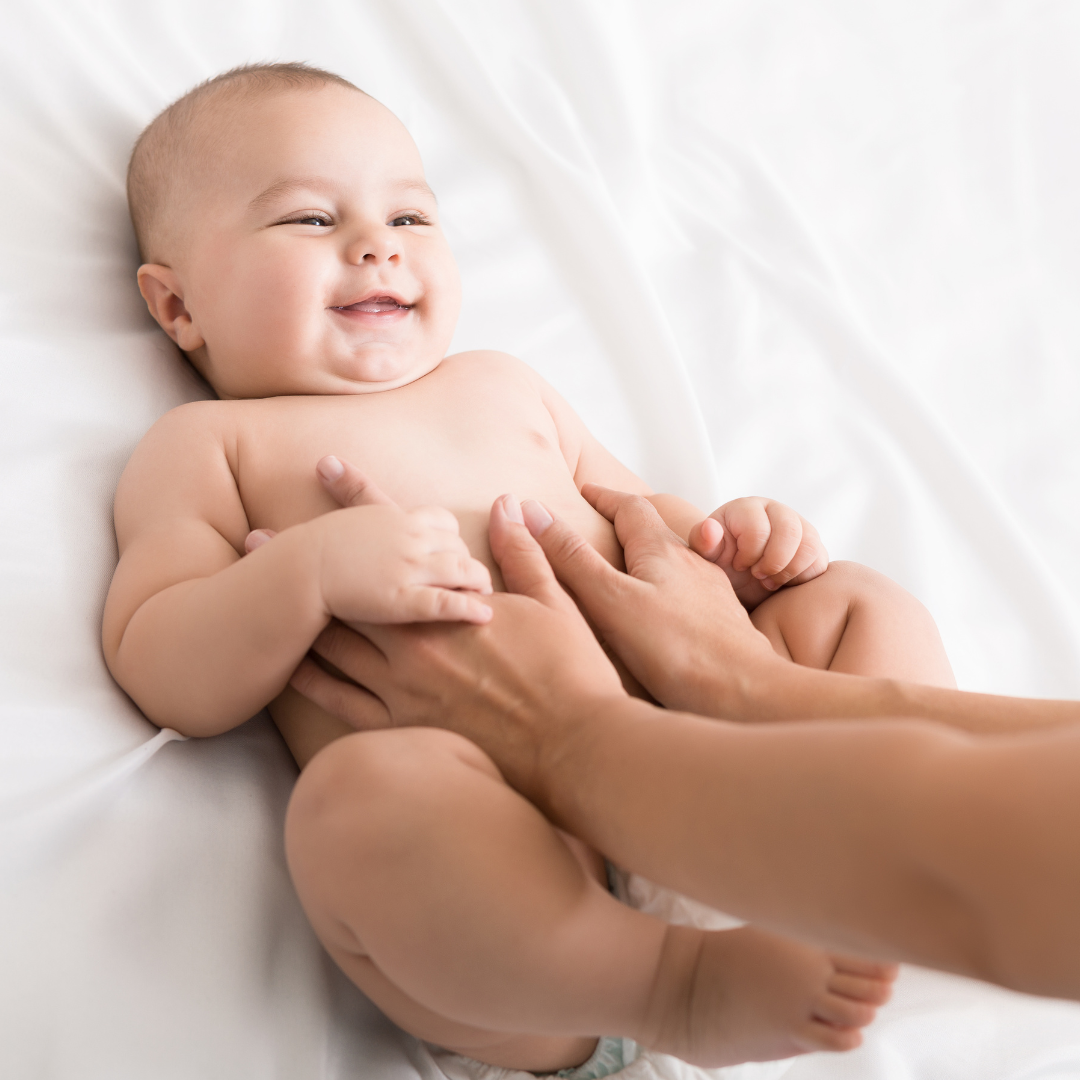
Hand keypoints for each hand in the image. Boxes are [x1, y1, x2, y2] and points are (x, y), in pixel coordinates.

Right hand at [247, 456, 492, 625]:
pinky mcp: (404, 599)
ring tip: (486, 597)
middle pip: (457, 546)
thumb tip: (326, 461)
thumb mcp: (342, 516)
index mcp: (398, 518)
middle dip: (467, 562)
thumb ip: (351, 498)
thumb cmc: (313, 546)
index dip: (451, 538)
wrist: (298, 569)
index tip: (453, 552)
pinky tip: (484, 615)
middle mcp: (411, 539)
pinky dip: (470, 607)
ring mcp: (410, 568)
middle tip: (476, 580)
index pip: (443, 521)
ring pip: (461, 570)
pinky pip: (447, 602)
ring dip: (478, 582)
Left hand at [289, 492, 626, 797]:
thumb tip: (510, 502)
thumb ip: (524, 552)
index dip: (360, 498)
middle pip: (345, 590)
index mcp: (447, 604)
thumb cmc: (570, 673)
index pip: (397, 536)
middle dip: (304, 560)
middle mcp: (414, 640)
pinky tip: (286, 668)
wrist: (572, 745)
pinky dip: (311, 682)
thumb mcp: (554, 603)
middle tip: (259, 540)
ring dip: (294, 617)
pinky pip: (341, 703)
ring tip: (257, 598)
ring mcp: (402, 687)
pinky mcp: (401, 727)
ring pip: (334, 645)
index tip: (327, 467)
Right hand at [515, 484, 785, 718]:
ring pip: (675, 564)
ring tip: (624, 572)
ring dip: (648, 560)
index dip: (604, 496)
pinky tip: (659, 617)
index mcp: (661, 550)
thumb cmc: (675, 649)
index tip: (585, 490)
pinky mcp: (721, 625)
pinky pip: (689, 595)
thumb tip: (531, 511)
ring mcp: (710, 594)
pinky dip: (667, 592)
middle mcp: (691, 564)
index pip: (630, 507)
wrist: (744, 693)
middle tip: (600, 525)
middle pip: (656, 532)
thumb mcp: (609, 599)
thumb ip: (571, 558)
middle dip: (627, 524)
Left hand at [687, 498, 827, 608]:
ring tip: (769, 581)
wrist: (738, 577)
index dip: (749, 555)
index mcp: (747, 508)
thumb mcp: (705, 555)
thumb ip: (702, 541)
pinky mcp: (813, 547)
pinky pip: (820, 562)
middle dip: (773, 562)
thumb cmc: (719, 562)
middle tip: (757, 576)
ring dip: (789, 571)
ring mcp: (799, 527)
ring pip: (809, 546)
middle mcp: (776, 511)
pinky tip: (783, 583)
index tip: (739, 566)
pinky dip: (802, 578)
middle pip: (790, 532)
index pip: (758, 529)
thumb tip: (709, 528)